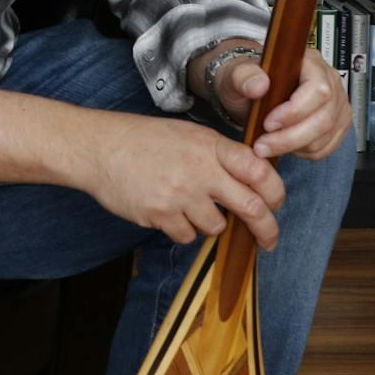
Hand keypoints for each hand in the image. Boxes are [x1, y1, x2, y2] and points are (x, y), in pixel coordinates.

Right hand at [81, 114, 286, 251]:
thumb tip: (252, 180)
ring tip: (188, 206)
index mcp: (210, 145)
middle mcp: (200, 169)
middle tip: (268, 240)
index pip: (259, 170)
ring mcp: (180, 194)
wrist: (99, 148)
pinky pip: (186, 236)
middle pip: (250, 207)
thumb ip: (219, 155)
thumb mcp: (188, 134)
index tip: (276, 204)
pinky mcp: (160, 214)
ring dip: (209, 224)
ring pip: (216, 227)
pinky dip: (182, 230)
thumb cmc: (143, 140)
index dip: (276, 192)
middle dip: (266, 229)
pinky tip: (167, 211)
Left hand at [215, 48, 351, 162]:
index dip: (295, 111)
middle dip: (291, 137)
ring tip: (269, 145)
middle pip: (324, 117)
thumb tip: (259, 85)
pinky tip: (285, 145)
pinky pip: (326, 146)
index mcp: (310, 62)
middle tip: (262, 145)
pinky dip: (303, 151)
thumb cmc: (248, 81)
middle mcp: (329, 81)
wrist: (253, 93)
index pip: (317, 89)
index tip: (268, 123)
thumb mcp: (235, 74)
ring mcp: (336, 103)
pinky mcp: (337, 124)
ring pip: (325, 135)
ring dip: (294, 147)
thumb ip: (243, 76)